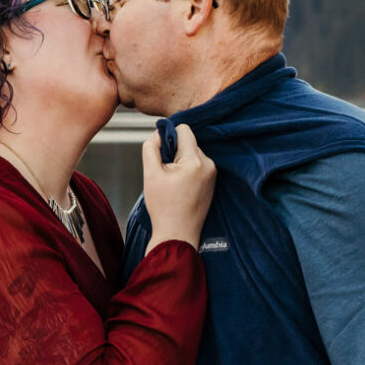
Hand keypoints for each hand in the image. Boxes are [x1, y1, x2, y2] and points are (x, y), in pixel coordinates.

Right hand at [141, 124, 216, 246]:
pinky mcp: (213, 181)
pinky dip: (188, 170)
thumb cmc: (163, 207)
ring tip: (173, 183)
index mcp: (195, 161)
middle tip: (166, 173)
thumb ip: (151, 148)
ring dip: (181, 162)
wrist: (178, 234)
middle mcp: (209, 164)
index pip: (184, 130)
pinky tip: (180, 187)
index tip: (161, 151)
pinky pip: (198, 165)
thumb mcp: (150, 174)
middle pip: (188, 142)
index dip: (168, 135)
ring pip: (193, 153)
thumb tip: (158, 133)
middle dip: (174, 151)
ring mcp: (213, 174)